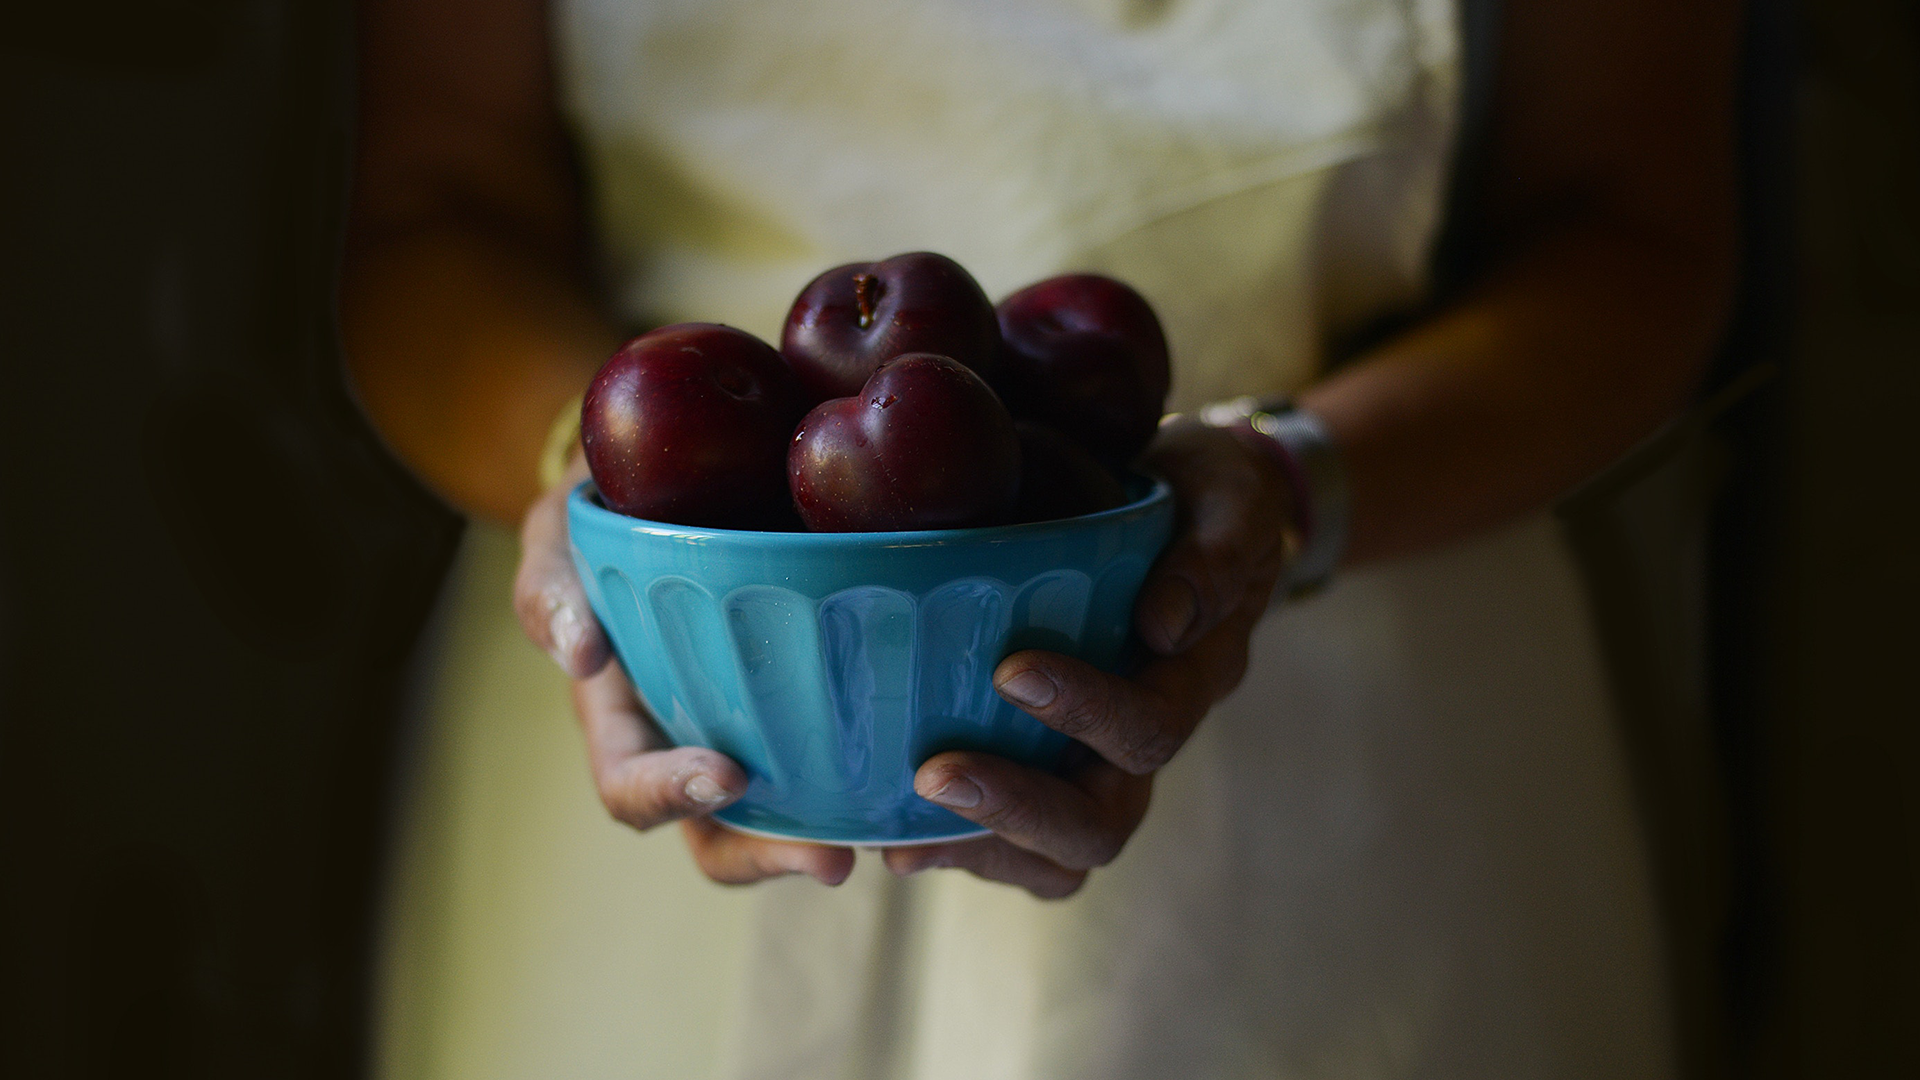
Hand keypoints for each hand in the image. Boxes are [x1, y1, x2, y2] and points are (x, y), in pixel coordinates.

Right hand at [513, 455, 854, 885]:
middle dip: (770, 856)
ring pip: (787, 816)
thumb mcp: (560, 540)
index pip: (631, 788)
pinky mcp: (811, 707)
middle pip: (720, 835)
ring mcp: (752, 731)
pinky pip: (841, 758)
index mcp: (622, 721)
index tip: (727, 776)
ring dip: (833, 837)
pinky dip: (877, 780)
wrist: (674, 485)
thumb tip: (580, 655)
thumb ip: (552, 590)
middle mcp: (688, 744)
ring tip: (892, 845)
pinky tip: (929, 778)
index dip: (673, 795)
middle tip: (834, 860)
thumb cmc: (605, 517)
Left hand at [884, 419, 1296, 897]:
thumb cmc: (1206, 499)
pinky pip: (1014, 842)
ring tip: (896, 837)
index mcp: (1192, 679)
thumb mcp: (1229, 499)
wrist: (1193, 513)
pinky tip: (886, 830)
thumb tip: (1162, 625)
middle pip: (1100, 824)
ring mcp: (1098, 765)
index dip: (1088, 710)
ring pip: (1056, 855)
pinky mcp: (1049, 765)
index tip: (1013, 670)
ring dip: (977, 845)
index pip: (1150, 725)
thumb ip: (1213, 553)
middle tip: (934, 776)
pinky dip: (955, 844)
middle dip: (1016, 806)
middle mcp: (1145, 741)